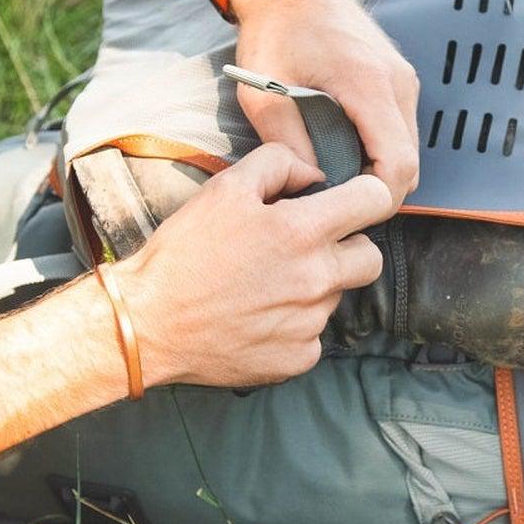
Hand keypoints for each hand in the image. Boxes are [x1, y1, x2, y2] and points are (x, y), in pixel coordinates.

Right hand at [118, 143, 390, 388]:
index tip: (354, 201)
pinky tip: (260, 317)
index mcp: (303, 232)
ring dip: (315, 287)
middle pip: (371, 258)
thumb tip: (315, 176)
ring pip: (337, 297)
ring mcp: (310, 324)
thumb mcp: (225, 187)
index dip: (368, 196)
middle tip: (308, 248)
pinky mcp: (297, 359)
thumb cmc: (184, 252)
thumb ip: (280, 164)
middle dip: (349, 247)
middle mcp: (316, 280)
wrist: (148, 322)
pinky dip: (295, 325)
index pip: (376, 202)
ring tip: (267, 284)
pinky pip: (315, 336)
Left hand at [231, 0, 419, 210]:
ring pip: (408, 147)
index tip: (346, 211)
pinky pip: (401, 128)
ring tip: (337, 174)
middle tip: (336, 201)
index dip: (378, 200)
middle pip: (409, 162)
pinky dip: (381, 147)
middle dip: (378, 190)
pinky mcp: (398, 76)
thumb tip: (314, 186)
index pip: (398, 165)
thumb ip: (288, 144)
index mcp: (368, 85)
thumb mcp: (262, 95)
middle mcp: (397, 82)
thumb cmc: (272, 33)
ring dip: (380, 169)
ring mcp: (403, 77)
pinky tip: (345, 147)